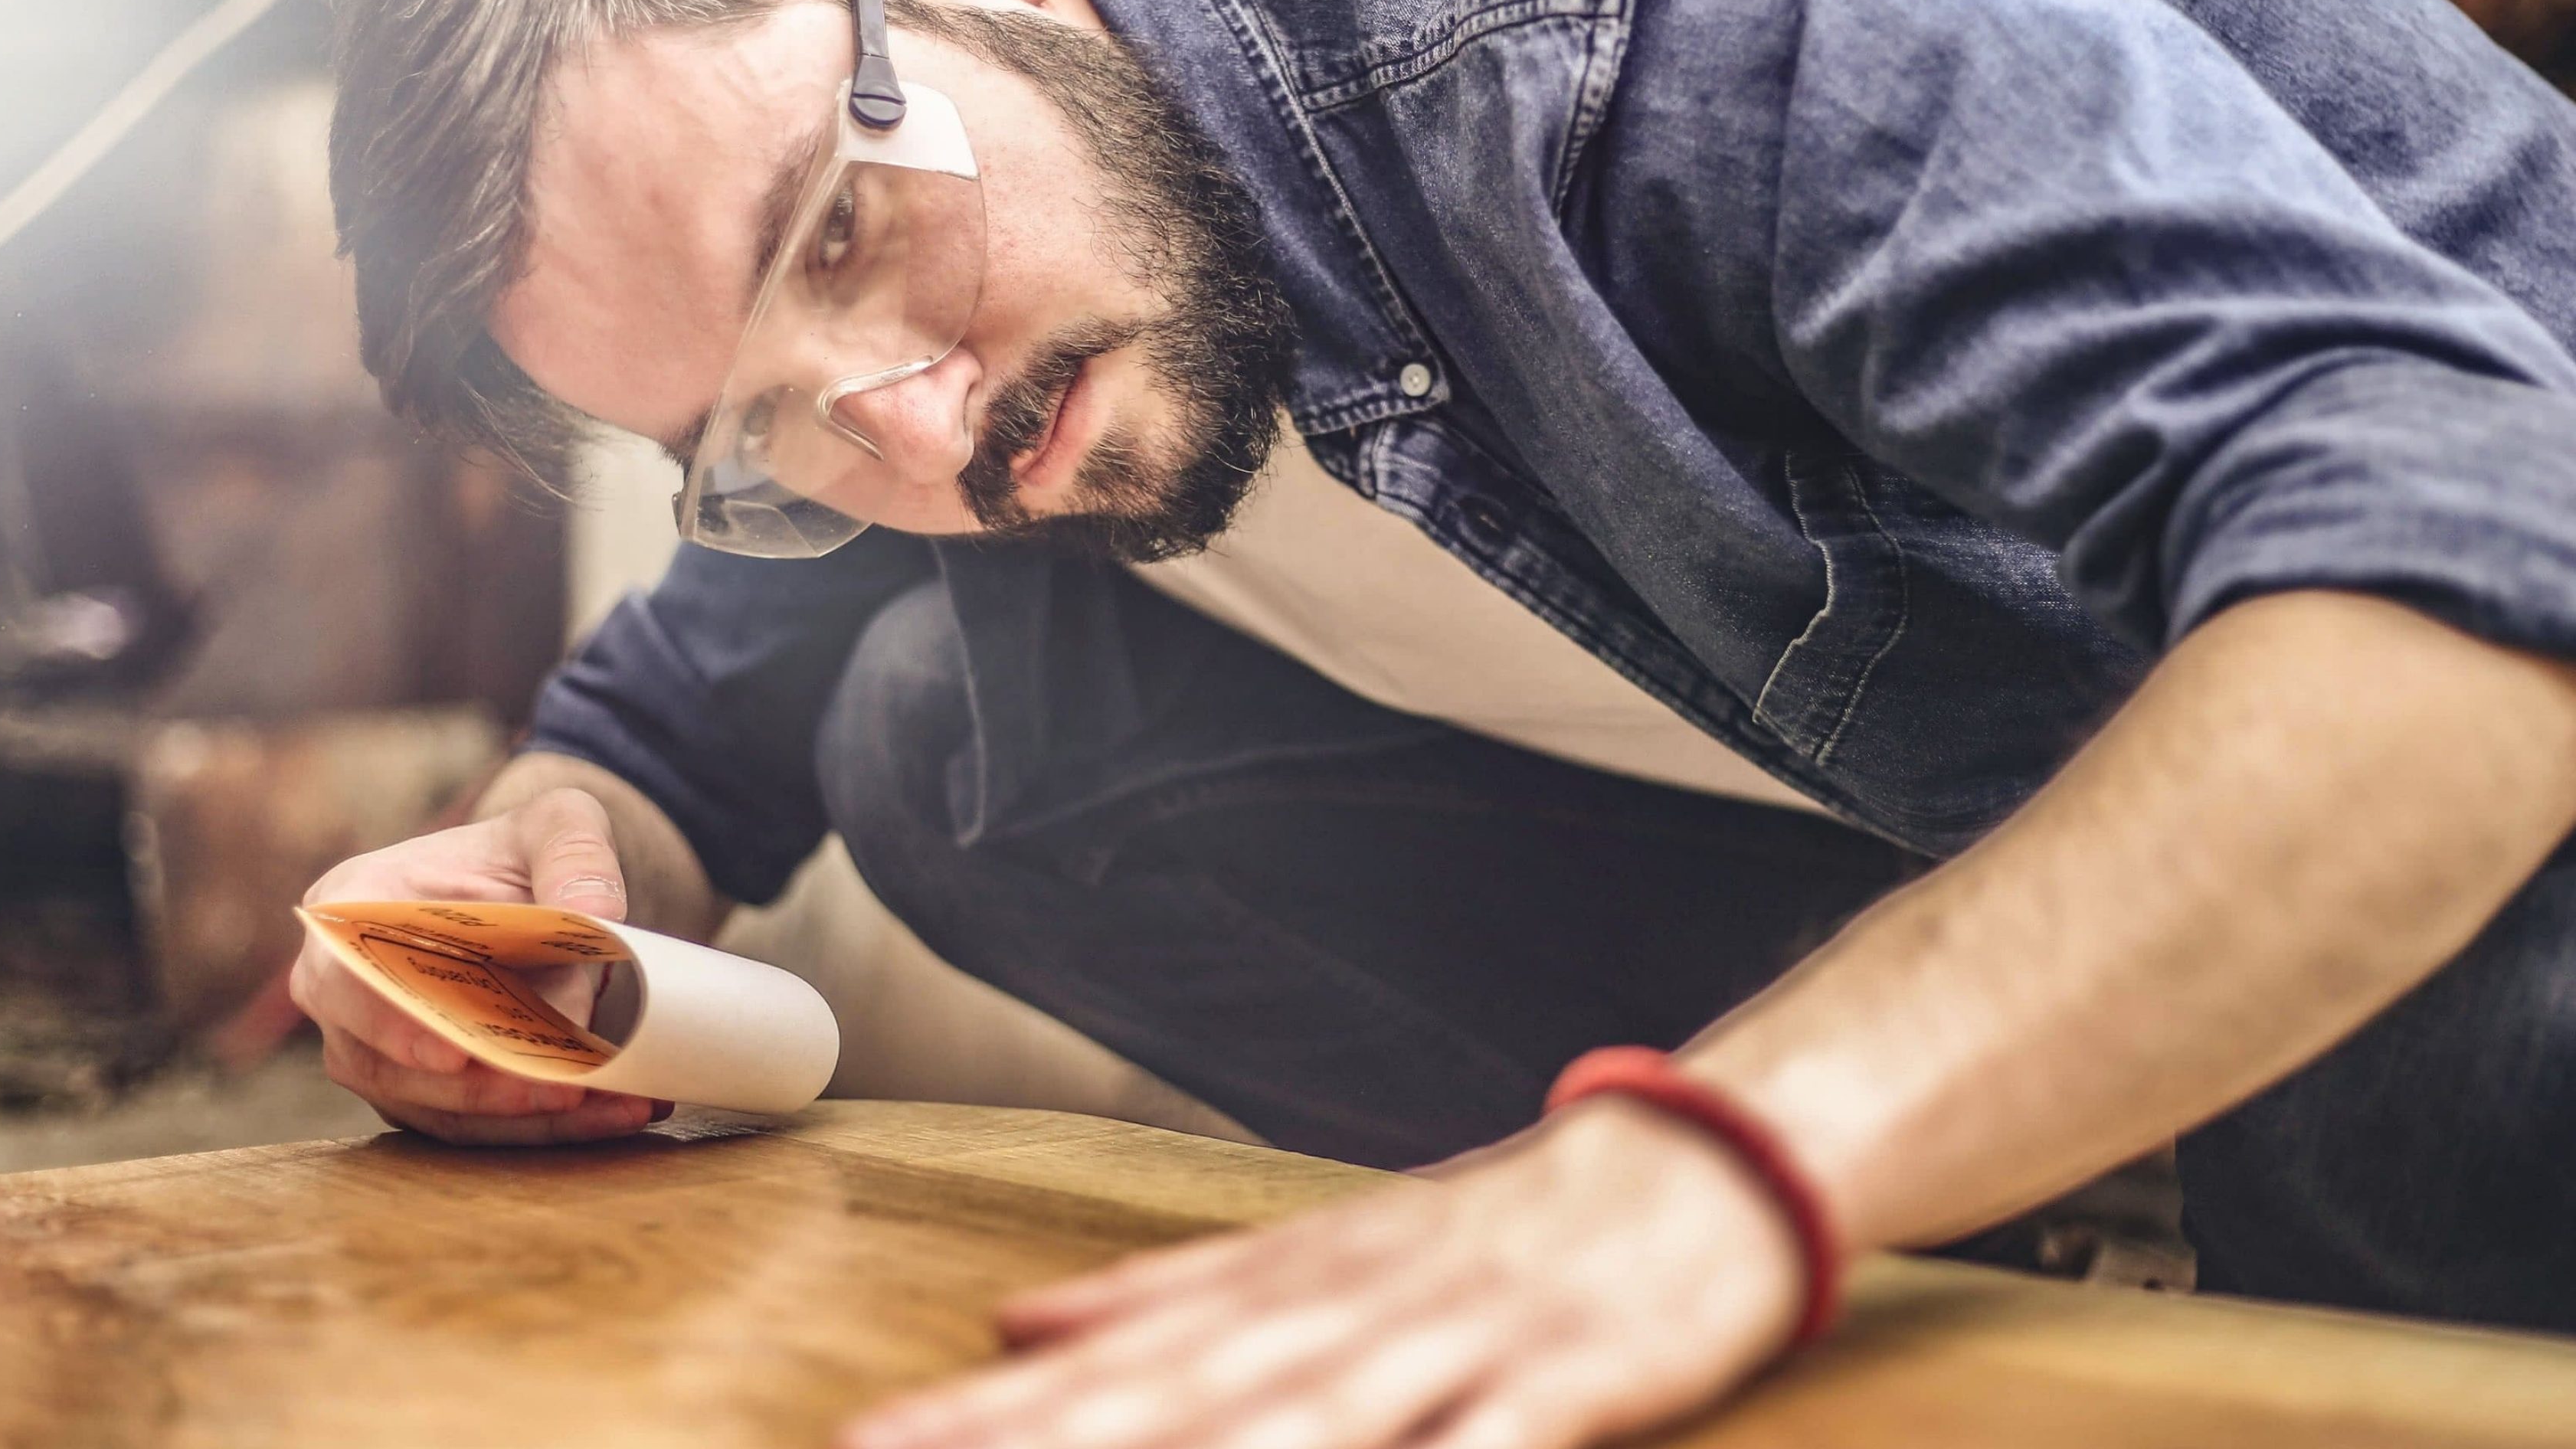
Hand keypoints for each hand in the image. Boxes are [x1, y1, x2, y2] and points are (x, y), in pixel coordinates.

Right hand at [288, 786, 669, 1143]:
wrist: (534, 895)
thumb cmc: (523, 853)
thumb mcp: (558, 824)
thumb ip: (576, 854)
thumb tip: (600, 913)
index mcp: (350, 914)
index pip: (345, 978)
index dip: (389, 1021)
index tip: (452, 1051)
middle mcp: (346, 994)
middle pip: (387, 1063)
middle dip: (478, 1087)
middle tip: (562, 1090)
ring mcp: (380, 1052)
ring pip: (434, 1108)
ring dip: (522, 1117)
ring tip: (608, 1103)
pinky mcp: (426, 1093)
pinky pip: (474, 1127)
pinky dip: (543, 1127)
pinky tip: (614, 1113)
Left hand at [839, 1101, 1806, 1448]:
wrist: (1705, 1156)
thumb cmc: (1507, 1224)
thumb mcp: (1332, 1247)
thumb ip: (1183, 1292)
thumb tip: (1026, 1320)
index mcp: (1296, 1279)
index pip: (1122, 1357)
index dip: (992, 1414)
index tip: (870, 1446)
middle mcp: (1357, 1306)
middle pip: (1180, 1391)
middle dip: (1037, 1444)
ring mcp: (1465, 1340)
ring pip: (1304, 1418)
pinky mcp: (1577, 1376)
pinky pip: (1493, 1447)